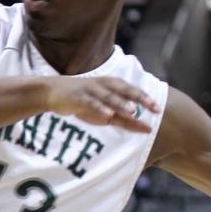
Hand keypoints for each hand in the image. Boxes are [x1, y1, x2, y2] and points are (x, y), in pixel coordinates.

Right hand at [45, 76, 159, 133]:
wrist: (53, 92)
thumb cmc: (81, 101)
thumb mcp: (102, 110)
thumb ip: (120, 117)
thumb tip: (140, 126)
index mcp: (111, 86)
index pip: (132, 92)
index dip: (145, 99)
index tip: (158, 109)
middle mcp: (104, 85)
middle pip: (125, 91)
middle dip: (140, 98)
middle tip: (153, 107)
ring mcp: (91, 90)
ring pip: (109, 96)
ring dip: (121, 103)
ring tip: (133, 111)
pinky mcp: (79, 97)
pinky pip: (91, 103)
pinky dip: (100, 108)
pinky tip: (108, 114)